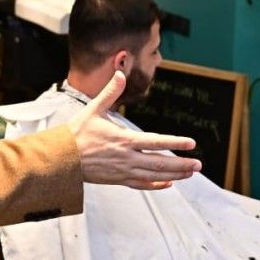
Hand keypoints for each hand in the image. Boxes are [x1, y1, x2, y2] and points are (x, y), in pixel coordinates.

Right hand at [65, 71, 200, 190]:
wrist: (61, 159)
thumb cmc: (76, 133)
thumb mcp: (93, 109)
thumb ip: (110, 92)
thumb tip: (120, 73)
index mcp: (123, 140)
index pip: (155, 142)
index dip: (175, 143)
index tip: (191, 144)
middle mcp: (126, 158)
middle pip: (159, 163)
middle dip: (181, 164)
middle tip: (198, 164)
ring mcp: (122, 171)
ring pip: (153, 176)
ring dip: (174, 175)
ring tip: (189, 173)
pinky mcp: (117, 180)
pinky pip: (141, 185)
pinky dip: (156, 185)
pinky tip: (168, 184)